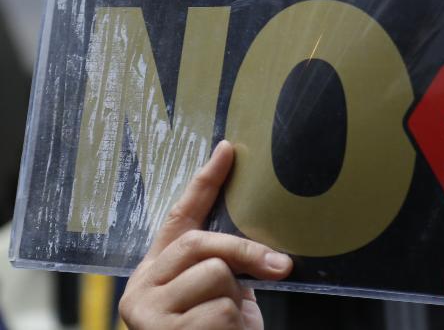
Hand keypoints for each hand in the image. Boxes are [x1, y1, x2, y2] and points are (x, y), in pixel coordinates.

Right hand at [119, 141, 292, 328]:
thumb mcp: (220, 298)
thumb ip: (223, 267)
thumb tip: (264, 239)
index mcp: (156, 271)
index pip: (181, 216)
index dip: (205, 182)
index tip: (227, 149)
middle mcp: (141, 287)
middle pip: (204, 244)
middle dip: (248, 253)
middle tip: (283, 267)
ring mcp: (147, 313)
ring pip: (217, 278)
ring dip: (236, 306)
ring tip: (226, 329)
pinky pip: (220, 312)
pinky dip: (235, 328)